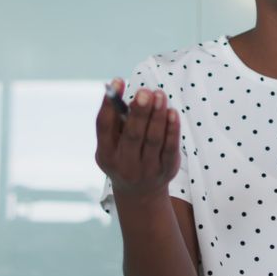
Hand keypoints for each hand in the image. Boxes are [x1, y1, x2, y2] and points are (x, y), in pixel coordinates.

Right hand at [95, 78, 181, 200]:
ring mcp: (147, 170)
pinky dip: (172, 129)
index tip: (117, 81)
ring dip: (157, 115)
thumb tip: (127, 92)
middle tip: (145, 91)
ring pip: (153, 139)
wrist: (140, 193)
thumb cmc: (124, 156)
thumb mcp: (113, 144)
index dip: (109, 103)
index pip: (104, 127)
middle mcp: (124, 164)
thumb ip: (117, 121)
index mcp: (106, 154)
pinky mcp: (166, 170)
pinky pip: (170, 147)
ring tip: (159, 94)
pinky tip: (172, 112)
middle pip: (132, 135)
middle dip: (139, 112)